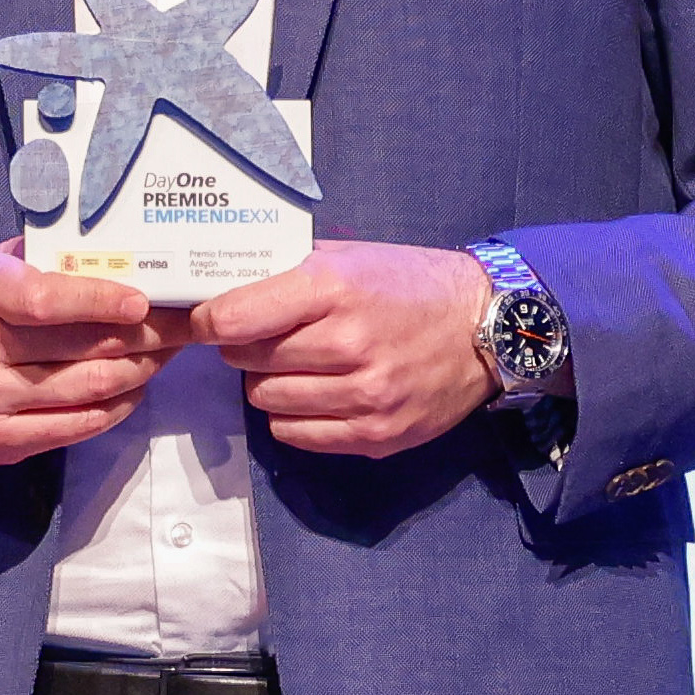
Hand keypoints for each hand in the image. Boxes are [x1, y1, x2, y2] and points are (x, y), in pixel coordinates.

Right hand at [0, 243, 164, 467]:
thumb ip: (37, 258)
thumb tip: (113, 247)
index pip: (44, 300)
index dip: (101, 300)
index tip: (145, 299)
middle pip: (81, 349)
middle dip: (146, 336)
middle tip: (185, 323)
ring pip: (87, 390)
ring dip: (141, 372)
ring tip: (167, 353)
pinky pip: (75, 427)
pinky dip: (115, 407)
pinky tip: (135, 388)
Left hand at [190, 242, 495, 458]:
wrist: (487, 327)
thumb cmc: (411, 285)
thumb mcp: (352, 258)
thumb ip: (290, 273)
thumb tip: (223, 291)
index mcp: (335, 290)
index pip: (234, 318)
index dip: (208, 320)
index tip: (206, 320)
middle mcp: (349, 345)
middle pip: (247, 360)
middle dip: (245, 348)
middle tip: (266, 337)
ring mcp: (366, 396)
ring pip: (267, 400)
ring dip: (269, 383)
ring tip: (297, 365)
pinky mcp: (377, 435)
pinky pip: (295, 435)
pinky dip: (292, 416)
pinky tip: (315, 394)